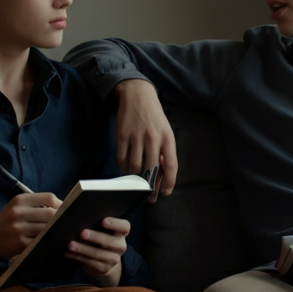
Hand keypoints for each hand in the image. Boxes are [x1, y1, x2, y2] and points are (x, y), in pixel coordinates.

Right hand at [0, 191, 61, 267]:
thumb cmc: (5, 221)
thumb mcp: (16, 207)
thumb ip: (36, 205)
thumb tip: (63, 208)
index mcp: (19, 200)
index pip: (49, 198)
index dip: (62, 204)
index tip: (68, 210)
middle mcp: (18, 213)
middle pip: (51, 214)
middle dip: (63, 220)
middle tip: (71, 224)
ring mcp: (18, 229)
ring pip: (47, 230)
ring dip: (58, 232)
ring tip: (65, 234)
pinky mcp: (19, 244)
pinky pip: (40, 243)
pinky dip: (48, 243)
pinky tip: (53, 243)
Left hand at [67, 216, 129, 286]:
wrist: (100, 259)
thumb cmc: (94, 233)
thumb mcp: (92, 223)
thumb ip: (80, 210)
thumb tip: (58, 200)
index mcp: (120, 231)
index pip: (124, 226)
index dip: (116, 223)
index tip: (103, 220)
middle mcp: (120, 245)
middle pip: (112, 242)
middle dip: (96, 237)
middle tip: (82, 233)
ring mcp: (114, 259)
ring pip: (100, 254)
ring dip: (84, 249)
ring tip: (70, 244)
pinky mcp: (104, 269)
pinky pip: (92, 264)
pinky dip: (79, 257)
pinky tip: (69, 253)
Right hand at [114, 79, 176, 196]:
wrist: (138, 94)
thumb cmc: (154, 116)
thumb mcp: (166, 131)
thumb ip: (165, 151)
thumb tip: (162, 175)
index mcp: (167, 138)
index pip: (171, 165)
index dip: (169, 182)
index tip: (166, 193)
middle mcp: (153, 138)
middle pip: (151, 170)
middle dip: (150, 187)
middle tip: (149, 197)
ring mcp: (136, 136)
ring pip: (134, 166)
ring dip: (135, 179)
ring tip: (136, 185)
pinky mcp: (122, 135)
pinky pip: (121, 158)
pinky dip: (123, 169)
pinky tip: (126, 172)